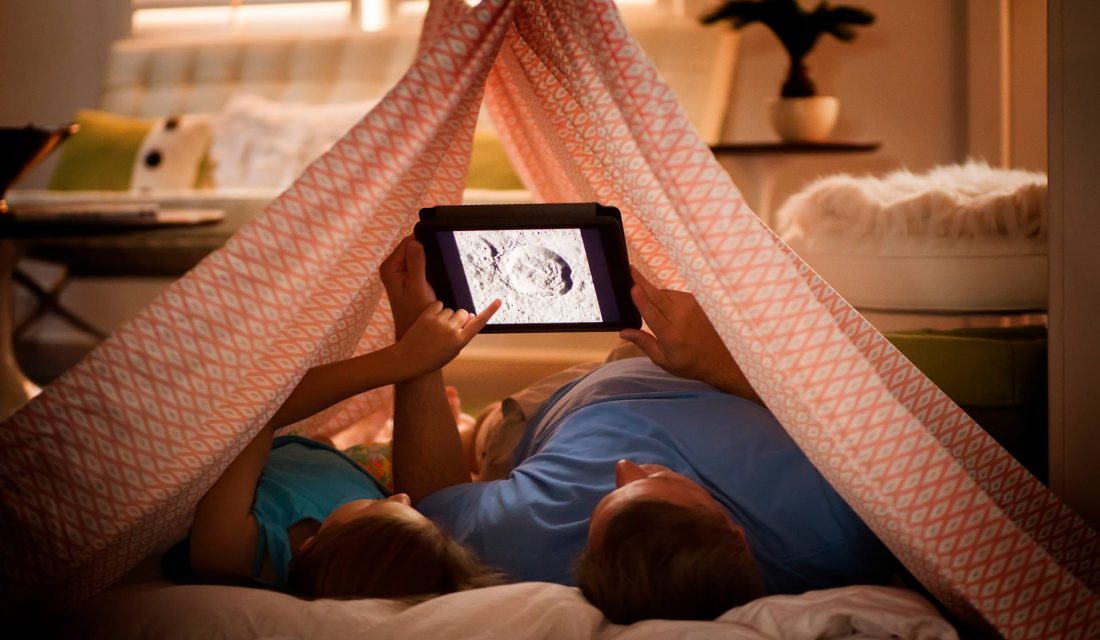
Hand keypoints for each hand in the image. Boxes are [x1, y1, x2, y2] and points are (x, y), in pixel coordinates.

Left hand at [380, 236, 436, 337]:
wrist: (413, 329)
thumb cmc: (415, 313)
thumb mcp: (418, 288)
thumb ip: (416, 264)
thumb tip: (415, 241)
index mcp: (389, 268)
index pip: (407, 243)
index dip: (423, 244)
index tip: (435, 254)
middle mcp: (390, 267)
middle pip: (411, 247)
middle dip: (425, 253)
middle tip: (435, 268)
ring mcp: (397, 271)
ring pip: (416, 254)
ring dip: (427, 260)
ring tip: (433, 275)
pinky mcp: (405, 276)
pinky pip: (418, 263)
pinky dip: (426, 266)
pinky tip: (432, 277)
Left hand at [395, 299, 501, 375]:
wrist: (408, 359)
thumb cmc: (432, 357)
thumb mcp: (452, 351)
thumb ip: (462, 333)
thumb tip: (470, 314)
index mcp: (460, 342)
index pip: (479, 323)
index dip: (490, 311)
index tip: (499, 300)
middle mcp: (451, 331)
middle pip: (463, 313)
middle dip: (458, 318)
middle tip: (447, 328)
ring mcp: (439, 323)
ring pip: (450, 309)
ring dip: (446, 315)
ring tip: (435, 328)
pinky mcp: (427, 316)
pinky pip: (438, 304)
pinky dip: (436, 310)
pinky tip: (429, 320)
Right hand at [620, 267, 759, 402]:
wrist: (718, 359)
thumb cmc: (687, 362)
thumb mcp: (662, 360)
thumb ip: (643, 343)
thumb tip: (623, 332)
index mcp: (671, 335)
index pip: (653, 313)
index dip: (641, 301)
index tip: (632, 288)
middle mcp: (681, 317)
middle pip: (657, 295)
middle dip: (641, 281)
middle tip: (629, 269)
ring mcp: (690, 306)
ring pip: (664, 292)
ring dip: (652, 292)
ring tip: (642, 295)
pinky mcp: (694, 301)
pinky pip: (673, 293)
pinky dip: (663, 296)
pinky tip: (661, 305)